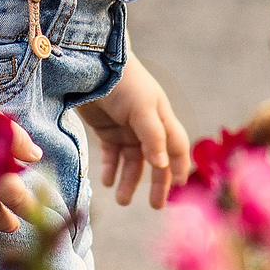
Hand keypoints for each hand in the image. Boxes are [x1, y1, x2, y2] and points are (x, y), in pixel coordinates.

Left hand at [80, 55, 191, 208]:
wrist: (90, 64)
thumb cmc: (122, 82)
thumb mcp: (142, 108)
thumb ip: (152, 136)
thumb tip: (162, 165)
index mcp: (161, 118)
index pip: (177, 147)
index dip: (180, 166)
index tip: (178, 187)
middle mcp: (146, 125)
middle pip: (156, 159)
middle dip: (157, 182)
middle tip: (155, 205)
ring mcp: (126, 128)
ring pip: (133, 161)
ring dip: (129, 180)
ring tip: (122, 199)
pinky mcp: (106, 129)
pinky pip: (112, 155)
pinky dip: (111, 169)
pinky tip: (107, 182)